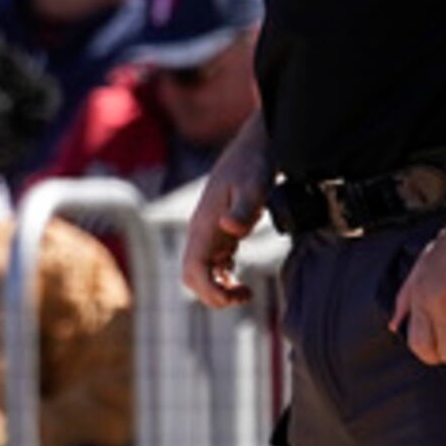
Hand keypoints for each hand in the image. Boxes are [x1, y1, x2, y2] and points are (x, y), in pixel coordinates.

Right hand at [182, 124, 269, 309]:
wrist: (254, 147)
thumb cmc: (253, 165)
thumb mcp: (253, 185)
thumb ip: (243, 209)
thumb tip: (231, 230)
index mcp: (204, 225)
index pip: (193, 269)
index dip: (209, 290)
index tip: (232, 298)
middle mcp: (201, 232)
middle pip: (191, 276)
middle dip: (211, 294)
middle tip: (242, 297)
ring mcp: (209, 233)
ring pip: (201, 273)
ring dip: (218, 289)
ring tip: (245, 294)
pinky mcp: (220, 233)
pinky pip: (213, 264)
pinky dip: (223, 279)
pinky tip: (242, 282)